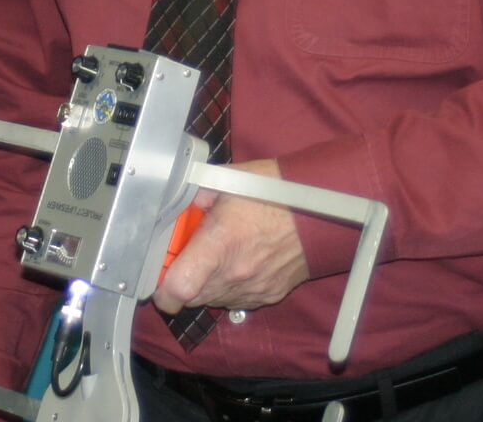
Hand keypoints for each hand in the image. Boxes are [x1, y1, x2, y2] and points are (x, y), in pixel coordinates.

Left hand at [151, 160, 311, 315]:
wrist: (322, 211)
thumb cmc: (275, 191)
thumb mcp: (228, 181)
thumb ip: (195, 196)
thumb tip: (176, 207)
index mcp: (220, 242)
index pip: (178, 289)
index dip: (161, 288)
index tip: (160, 272)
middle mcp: (235, 273)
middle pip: (190, 298)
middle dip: (182, 279)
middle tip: (189, 254)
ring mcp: (253, 288)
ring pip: (212, 301)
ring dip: (206, 283)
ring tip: (217, 254)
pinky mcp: (268, 296)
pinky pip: (235, 300)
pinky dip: (228, 286)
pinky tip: (237, 261)